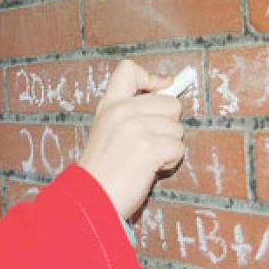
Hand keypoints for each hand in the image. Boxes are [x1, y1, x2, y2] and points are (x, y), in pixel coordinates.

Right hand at [79, 60, 185, 218]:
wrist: (90, 198)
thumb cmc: (103, 171)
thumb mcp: (107, 130)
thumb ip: (131, 112)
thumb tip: (169, 86)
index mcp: (109, 106)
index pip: (128, 70)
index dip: (152, 78)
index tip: (162, 88)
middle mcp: (121, 111)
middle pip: (170, 103)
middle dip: (167, 127)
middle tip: (147, 145)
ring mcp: (135, 127)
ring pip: (177, 129)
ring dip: (168, 147)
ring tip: (145, 160)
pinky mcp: (148, 146)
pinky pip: (177, 148)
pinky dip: (169, 162)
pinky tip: (150, 169)